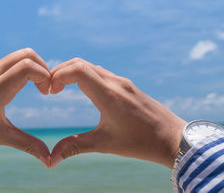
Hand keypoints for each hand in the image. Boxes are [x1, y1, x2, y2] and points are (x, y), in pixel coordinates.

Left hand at [0, 48, 51, 167]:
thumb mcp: (0, 137)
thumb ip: (27, 145)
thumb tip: (50, 160)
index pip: (27, 67)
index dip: (44, 76)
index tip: (47, 94)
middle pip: (27, 54)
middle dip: (44, 67)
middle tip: (46, 88)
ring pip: (19, 55)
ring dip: (34, 66)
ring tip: (39, 87)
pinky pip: (10, 60)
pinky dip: (24, 67)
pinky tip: (24, 86)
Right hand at [49, 58, 186, 167]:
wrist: (174, 138)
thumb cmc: (141, 142)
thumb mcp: (105, 144)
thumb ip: (75, 147)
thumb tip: (50, 160)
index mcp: (108, 95)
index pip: (78, 70)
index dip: (58, 75)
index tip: (49, 91)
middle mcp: (115, 83)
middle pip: (81, 63)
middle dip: (61, 72)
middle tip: (50, 89)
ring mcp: (122, 82)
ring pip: (91, 66)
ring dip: (73, 72)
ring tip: (61, 89)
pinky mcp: (127, 86)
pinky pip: (101, 72)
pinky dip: (85, 76)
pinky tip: (81, 90)